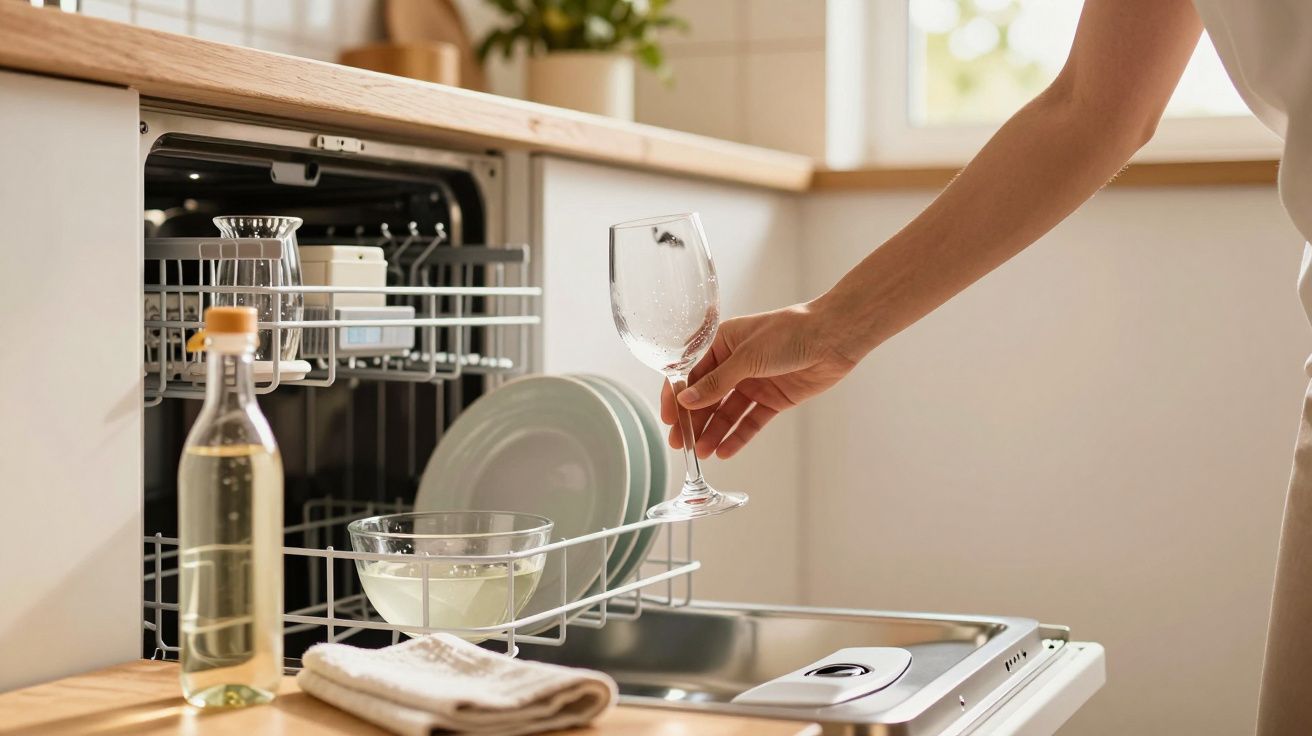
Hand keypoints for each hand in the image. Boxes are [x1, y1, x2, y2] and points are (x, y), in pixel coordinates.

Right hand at [660, 302, 858, 458]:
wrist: (834, 338)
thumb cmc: (790, 333)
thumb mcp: (748, 357)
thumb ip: (717, 382)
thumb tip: (686, 401)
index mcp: (723, 343)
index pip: (691, 372)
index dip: (677, 395)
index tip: (669, 419)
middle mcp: (735, 363)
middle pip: (707, 396)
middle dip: (693, 420)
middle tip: (681, 444)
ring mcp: (754, 382)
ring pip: (727, 412)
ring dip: (714, 432)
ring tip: (703, 453)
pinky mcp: (773, 399)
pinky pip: (750, 421)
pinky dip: (738, 436)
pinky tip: (724, 451)